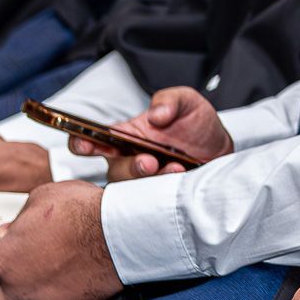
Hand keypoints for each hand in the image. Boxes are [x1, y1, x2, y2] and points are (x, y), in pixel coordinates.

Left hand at [0, 180, 121, 299]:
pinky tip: (81, 268)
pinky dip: (68, 287)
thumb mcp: (41, 196)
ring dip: (37, 287)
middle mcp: (20, 285)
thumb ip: (21, 219)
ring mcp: (47, 299)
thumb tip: (16, 228)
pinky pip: (64, 299)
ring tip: (59, 265)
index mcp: (5, 258)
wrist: (121, 230)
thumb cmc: (83, 210)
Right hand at [68, 86, 230, 179]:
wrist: (218, 147)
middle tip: (148, 161)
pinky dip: (167, 188)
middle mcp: (126, 159)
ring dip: (151, 180)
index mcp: (124, 135)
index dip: (81, 142)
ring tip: (174, 166)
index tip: (85, 143)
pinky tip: (183, 173)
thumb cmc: (193, 123)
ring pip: (133, 188)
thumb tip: (156, 115)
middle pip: (114, 169)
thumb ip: (169, 100)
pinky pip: (153, 199)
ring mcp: (142, 180)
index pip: (91, 140)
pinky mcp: (157, 195)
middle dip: (129, 167)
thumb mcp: (186, 101)